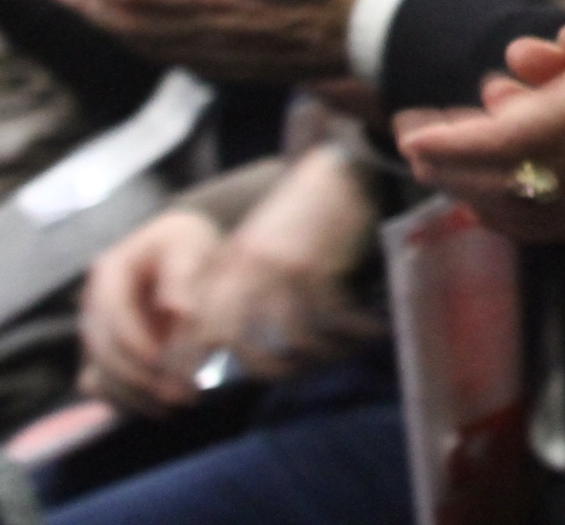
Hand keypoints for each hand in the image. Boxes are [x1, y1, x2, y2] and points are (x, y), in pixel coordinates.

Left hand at [48, 0, 396, 82]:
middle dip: (93, 5)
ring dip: (119, 28)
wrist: (391, 26)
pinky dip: (157, 47)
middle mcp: (216, 32)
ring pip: (158, 47)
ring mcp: (235, 56)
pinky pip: (188, 60)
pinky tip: (163, 40)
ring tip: (100, 13)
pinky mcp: (256, 68)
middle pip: (135, 25)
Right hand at [78, 209, 221, 416]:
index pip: (112, 314)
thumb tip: (178, 311)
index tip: (165, 362)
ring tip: (180, 403)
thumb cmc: (190, 242)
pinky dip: (128, 400)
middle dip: (140, 377)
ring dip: (135, 395)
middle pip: (103, 350)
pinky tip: (161, 408)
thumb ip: (184, 277)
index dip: (136, 342)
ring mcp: (97, 331)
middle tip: (182, 393)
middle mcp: (93, 304)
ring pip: (100, 374)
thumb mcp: (191, 245)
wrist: (183, 248)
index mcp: (109, 272)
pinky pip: (105, 385)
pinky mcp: (107, 354)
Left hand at [185, 146, 383, 382]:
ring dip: (319, 356)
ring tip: (340, 354)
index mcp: (227, 265)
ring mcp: (281, 268)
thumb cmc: (304, 216)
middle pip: (237, 341)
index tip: (202, 391)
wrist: (342, 173)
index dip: (193, 363)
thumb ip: (242, 289)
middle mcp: (246, 269)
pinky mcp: (318, 266)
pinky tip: (371, 332)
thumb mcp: (259, 247)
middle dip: (264, 369)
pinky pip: (333, 320)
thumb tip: (238, 350)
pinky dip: (353, 333)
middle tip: (295, 374)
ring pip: (289, 339)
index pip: (198, 324)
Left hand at [394, 0, 564, 262]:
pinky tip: (528, 204)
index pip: (487, 143)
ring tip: (464, 177)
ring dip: (485, 197)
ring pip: (527, 216)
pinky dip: (531, 218)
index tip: (407, 135)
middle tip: (423, 150)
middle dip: (451, 170)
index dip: (440, 143)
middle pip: (494, 187)